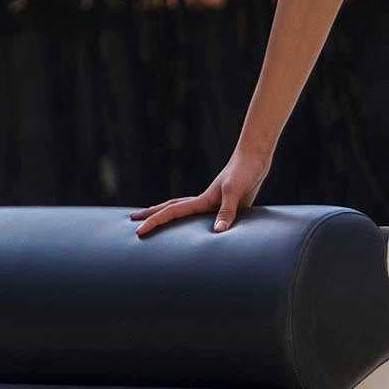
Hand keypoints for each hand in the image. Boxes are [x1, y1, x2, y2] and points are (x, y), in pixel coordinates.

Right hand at [130, 148, 270, 236]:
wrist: (255, 157)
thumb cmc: (245, 171)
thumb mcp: (235, 191)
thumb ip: (227, 210)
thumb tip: (217, 231)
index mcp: (202, 200)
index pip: (171, 212)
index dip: (154, 221)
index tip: (138, 231)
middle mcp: (203, 201)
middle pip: (170, 208)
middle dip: (151, 214)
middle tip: (133, 221)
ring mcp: (212, 202)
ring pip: (183, 210)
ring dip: (168, 215)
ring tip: (157, 221)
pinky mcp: (225, 204)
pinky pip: (203, 216)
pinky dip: (194, 221)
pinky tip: (197, 227)